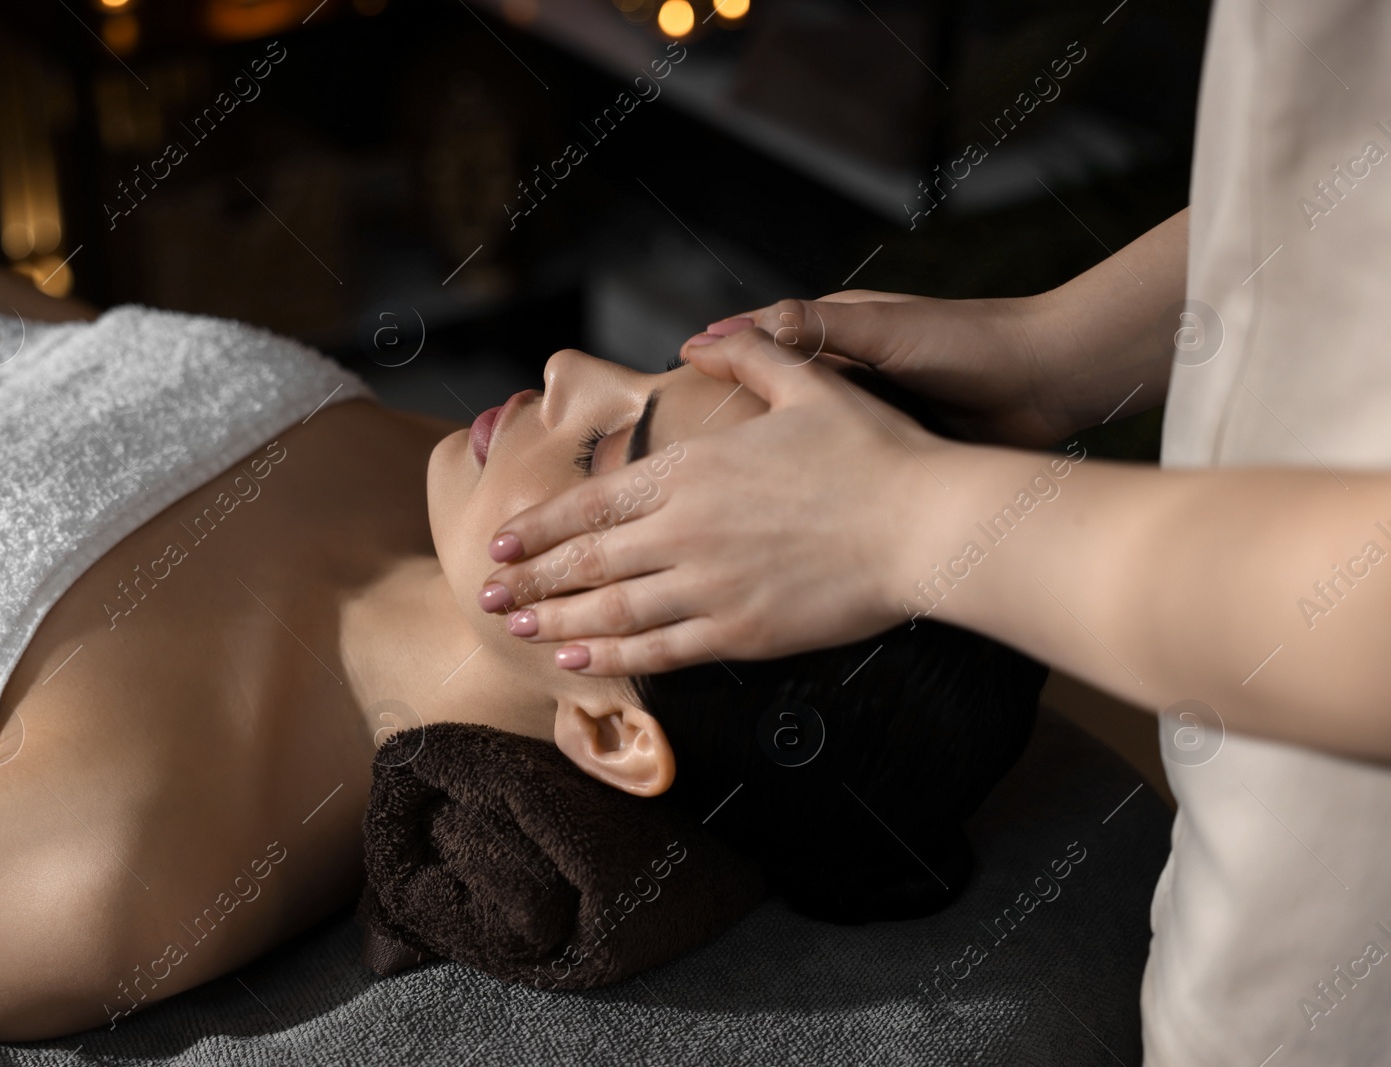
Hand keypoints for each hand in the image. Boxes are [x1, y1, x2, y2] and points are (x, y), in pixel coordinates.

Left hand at [480, 329, 951, 674]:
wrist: (928, 523)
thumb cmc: (875, 451)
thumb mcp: (809, 382)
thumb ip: (748, 354)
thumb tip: (698, 337)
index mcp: (692, 470)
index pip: (592, 503)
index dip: (540, 527)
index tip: (501, 544)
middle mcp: (686, 530)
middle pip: (586, 561)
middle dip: (529, 581)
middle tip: (485, 595)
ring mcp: (710, 585)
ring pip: (611, 610)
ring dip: (556, 621)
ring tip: (517, 630)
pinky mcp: (741, 631)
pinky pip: (659, 649)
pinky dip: (612, 655)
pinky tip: (578, 659)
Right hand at [696, 290, 1080, 448]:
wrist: (1049, 386)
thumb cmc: (971, 346)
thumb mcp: (886, 331)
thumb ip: (818, 327)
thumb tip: (740, 330)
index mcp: (839, 331)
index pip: (761, 339)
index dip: (720, 355)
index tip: (677, 372)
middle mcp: (848, 372)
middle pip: (774, 393)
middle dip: (732, 416)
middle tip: (686, 444)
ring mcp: (868, 415)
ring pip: (803, 438)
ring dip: (771, 458)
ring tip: (722, 486)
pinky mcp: (890, 453)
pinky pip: (838, 468)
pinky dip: (812, 485)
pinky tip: (784, 510)